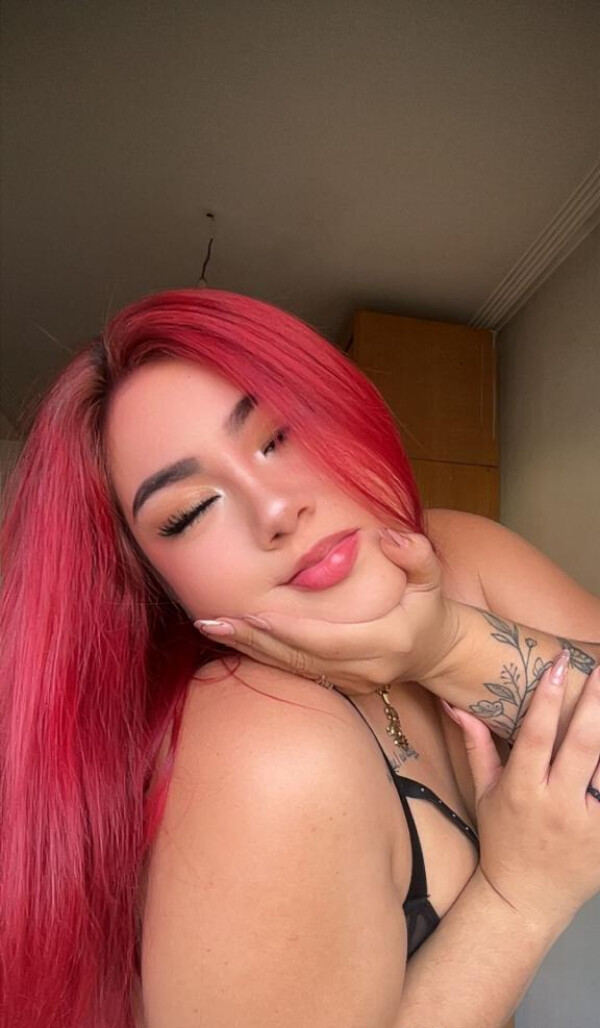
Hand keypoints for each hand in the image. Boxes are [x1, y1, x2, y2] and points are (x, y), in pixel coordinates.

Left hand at [194, 529, 459, 695]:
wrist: (438, 653)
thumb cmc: (430, 608)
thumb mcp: (432, 577)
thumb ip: (417, 554)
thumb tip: (390, 537)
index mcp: (386, 642)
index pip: (329, 639)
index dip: (289, 629)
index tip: (254, 614)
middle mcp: (364, 670)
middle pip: (300, 657)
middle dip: (254, 640)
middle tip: (212, 623)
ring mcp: (351, 683)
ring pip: (293, 668)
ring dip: (250, 650)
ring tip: (211, 629)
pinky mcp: (340, 686)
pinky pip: (296, 671)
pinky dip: (263, 656)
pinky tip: (235, 640)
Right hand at [447, 652, 599, 931]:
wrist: (525, 900)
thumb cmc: (503, 839)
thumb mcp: (483, 792)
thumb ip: (476, 745)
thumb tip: (455, 703)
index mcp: (522, 789)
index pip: (537, 734)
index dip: (548, 698)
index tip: (559, 665)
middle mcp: (557, 804)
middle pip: (582, 745)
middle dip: (595, 703)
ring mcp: (589, 824)